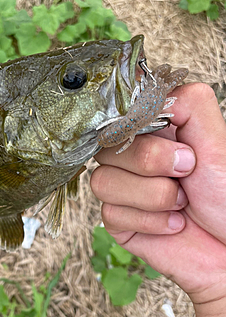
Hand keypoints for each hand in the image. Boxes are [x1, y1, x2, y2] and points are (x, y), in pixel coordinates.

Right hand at [90, 83, 225, 307]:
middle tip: (185, 173)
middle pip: (106, 147)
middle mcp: (134, 158)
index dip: (136, 127)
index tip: (173, 140)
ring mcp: (124, 190)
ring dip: (152, 196)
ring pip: (103, 182)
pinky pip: (110, 213)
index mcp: (154, 133)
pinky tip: (173, 225)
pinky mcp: (119, 221)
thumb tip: (146, 91)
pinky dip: (150, 221)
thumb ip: (187, 102)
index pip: (117, 114)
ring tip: (180, 204)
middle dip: (151, 163)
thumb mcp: (215, 139)